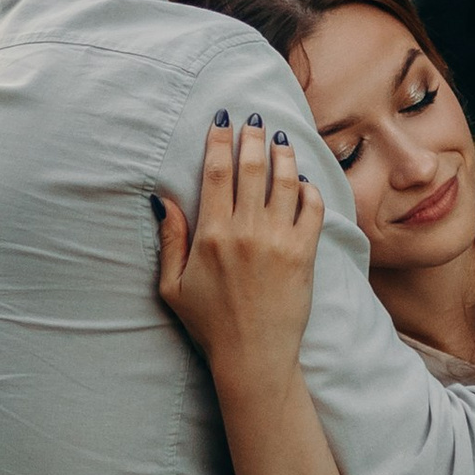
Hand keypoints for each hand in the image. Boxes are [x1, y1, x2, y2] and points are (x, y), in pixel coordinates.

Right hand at [158, 111, 324, 392]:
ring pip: (285, 181)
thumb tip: (162, 199)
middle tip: (254, 118)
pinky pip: (312, 208)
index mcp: (211, 235)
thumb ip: (170, 240)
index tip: (222, 120)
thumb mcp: (173, 286)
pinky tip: (303, 181)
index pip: (216, 173)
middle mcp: (246, 231)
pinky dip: (309, 189)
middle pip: (251, 168)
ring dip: (283, 154)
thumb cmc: (209, 324)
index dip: (218, 141)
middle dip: (252, 137)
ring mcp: (279, 240)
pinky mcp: (304, 253)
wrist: (254, 356)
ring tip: (281, 139)